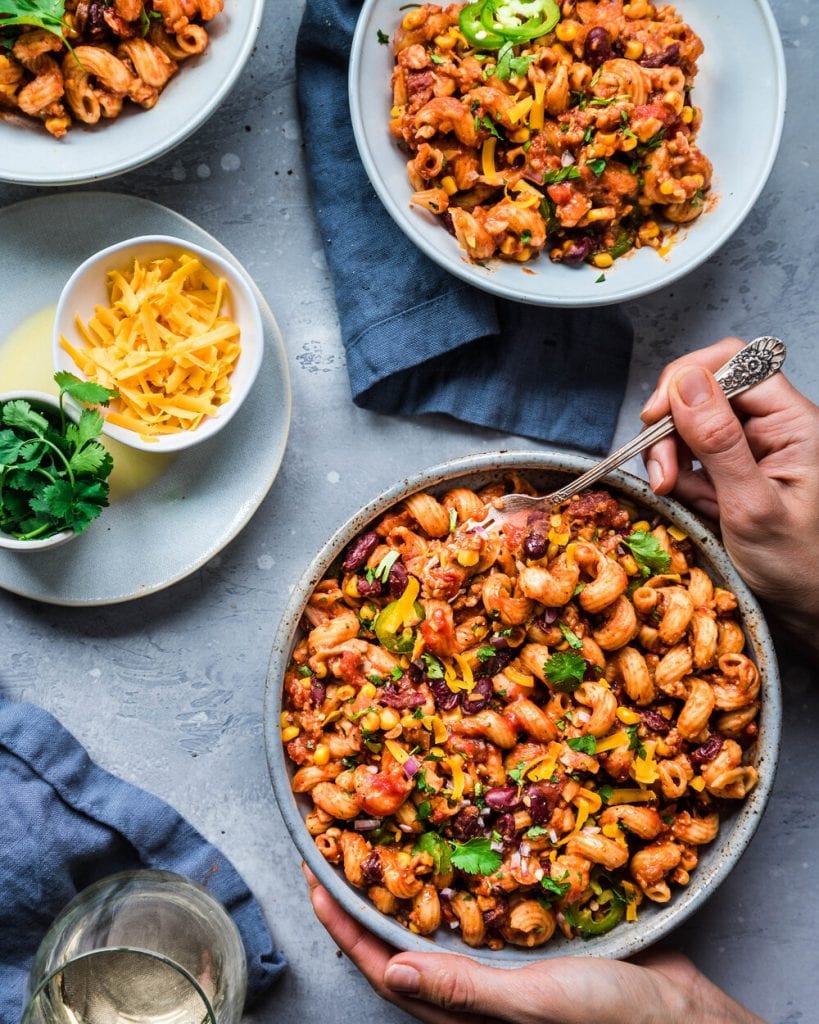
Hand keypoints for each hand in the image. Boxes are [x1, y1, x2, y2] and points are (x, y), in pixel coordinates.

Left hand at [304, 868, 762, 1023]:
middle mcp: (474, 979)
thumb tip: (390, 971)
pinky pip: (486, 896)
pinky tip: (465, 832)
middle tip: (347, 837)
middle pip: (403, 931)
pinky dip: (466, 866)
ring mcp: (502, 954)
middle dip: (370, 888)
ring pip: (441, 910)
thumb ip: (462, 987)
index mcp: (461, 1005)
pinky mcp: (532, 930)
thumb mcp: (531, 1002)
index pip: (382, 964)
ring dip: (414, 871)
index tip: (313, 875)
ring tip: (393, 825)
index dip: (342, 923)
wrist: (682, 1010)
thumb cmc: (610, 1017)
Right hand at [640, 337, 818, 657]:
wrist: (808, 610)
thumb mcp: (752, 506)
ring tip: (673, 493)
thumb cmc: (798, 566)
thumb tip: (685, 382)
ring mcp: (748, 448)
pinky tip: (685, 502)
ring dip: (669, 455)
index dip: (689, 378)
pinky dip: (676, 476)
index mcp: (793, 422)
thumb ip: (718, 441)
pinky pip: (688, 455)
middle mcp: (771, 426)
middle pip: (704, 390)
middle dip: (672, 426)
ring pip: (689, 423)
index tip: (656, 416)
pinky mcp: (729, 470)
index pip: (736, 363)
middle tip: (662, 472)